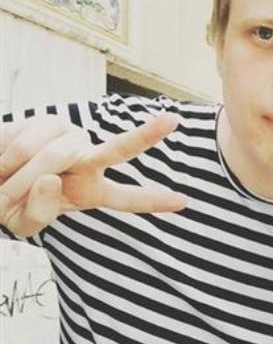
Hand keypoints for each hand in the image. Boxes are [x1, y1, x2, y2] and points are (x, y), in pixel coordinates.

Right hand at [0, 113, 186, 236]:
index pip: (125, 199)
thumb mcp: (22, 223)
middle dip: (146, 136)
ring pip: (56, 155)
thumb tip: (54, 179)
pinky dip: (10, 160)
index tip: (183, 202)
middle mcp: (88, 161)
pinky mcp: (49, 123)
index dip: (152, 201)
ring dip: (22, 178)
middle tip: (173, 120)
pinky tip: (3, 164)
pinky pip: (30, 142)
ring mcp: (71, 139)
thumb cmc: (6, 201)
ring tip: (6, 185)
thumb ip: (38, 214)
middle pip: (119, 149)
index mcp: (89, 191)